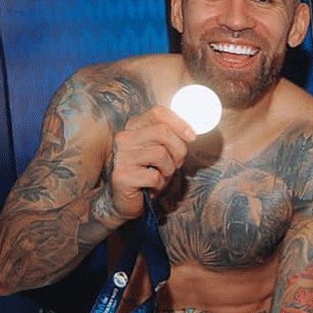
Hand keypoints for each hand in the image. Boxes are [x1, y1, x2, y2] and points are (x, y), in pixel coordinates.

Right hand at [107, 107, 194, 221]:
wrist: (128, 200)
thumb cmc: (149, 172)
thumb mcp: (161, 151)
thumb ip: (170, 138)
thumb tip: (191, 133)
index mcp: (134, 127)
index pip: (157, 112)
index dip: (179, 123)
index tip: (191, 136)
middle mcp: (124, 138)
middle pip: (163, 132)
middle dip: (178, 150)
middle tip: (176, 164)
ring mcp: (121, 156)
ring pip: (161, 154)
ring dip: (169, 170)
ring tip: (161, 176)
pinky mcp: (121, 176)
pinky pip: (154, 176)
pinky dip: (160, 185)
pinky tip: (152, 188)